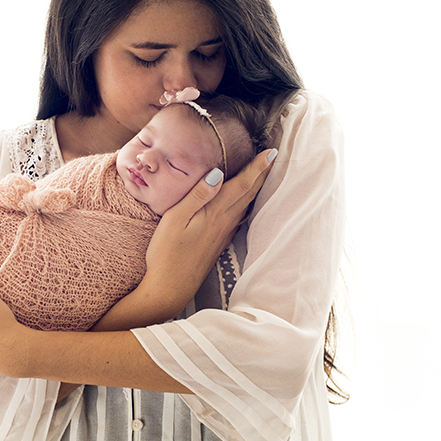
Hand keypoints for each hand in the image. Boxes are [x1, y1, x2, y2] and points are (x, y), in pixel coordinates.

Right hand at [140, 148, 276, 309]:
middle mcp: (224, 223)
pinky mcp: (218, 243)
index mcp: (215, 213)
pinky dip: (246, 204)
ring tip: (263, 173)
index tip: (272, 151)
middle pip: (249, 194)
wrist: (169, 288)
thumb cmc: (166, 253)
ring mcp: (223, 234)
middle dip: (262, 173)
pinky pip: (239, 218)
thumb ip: (197, 195)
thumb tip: (218, 174)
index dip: (258, 167)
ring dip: (256, 188)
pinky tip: (245, 203)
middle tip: (274, 156)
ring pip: (246, 206)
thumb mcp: (175, 219)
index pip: (242, 184)